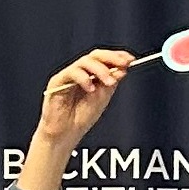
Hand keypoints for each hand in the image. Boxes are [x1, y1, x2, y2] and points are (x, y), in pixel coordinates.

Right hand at [25, 49, 133, 175]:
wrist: (66, 133)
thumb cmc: (81, 118)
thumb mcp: (102, 99)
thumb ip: (110, 84)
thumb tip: (122, 69)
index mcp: (92, 76)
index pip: (104, 60)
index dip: (117, 57)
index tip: (131, 59)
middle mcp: (80, 73)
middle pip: (95, 56)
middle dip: (111, 58)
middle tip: (123, 64)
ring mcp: (69, 76)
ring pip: (85, 62)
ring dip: (100, 70)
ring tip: (109, 82)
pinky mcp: (57, 81)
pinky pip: (71, 73)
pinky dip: (84, 78)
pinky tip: (91, 89)